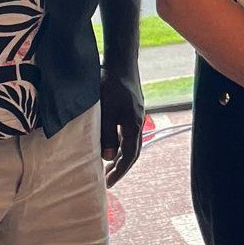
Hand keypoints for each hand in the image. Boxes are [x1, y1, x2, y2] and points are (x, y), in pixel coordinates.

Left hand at [100, 69, 145, 186]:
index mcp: (133, 125)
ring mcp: (137, 114)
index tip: (109, 183)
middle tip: (109, 179)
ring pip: (131, 142)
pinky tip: (111, 143)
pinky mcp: (132, 108)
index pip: (128, 155)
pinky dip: (121, 143)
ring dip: (121, 155)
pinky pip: (129, 132)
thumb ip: (106, 135)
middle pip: (133, 151)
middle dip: (122, 167)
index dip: (119, 171)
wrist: (121, 61)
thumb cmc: (110, 84)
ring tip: (109, 165)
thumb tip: (107, 157)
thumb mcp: (105, 111)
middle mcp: (138, 122)